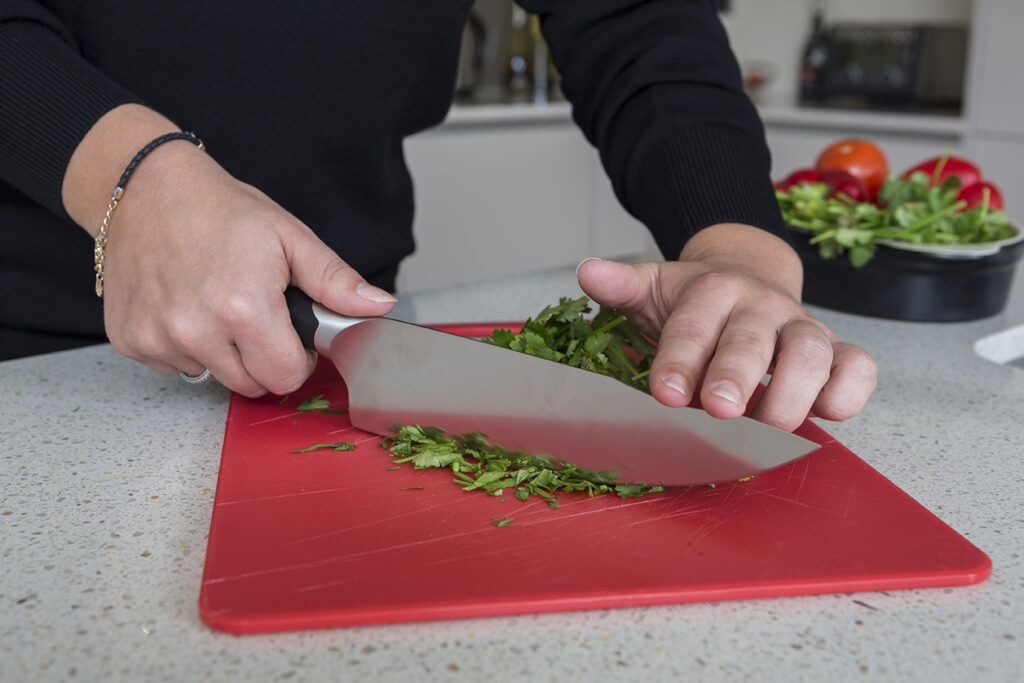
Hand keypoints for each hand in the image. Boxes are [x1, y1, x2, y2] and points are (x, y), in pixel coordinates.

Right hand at [63, 106, 394, 396]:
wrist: (144, 187)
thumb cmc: (219, 209)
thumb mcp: (289, 237)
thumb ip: (335, 281)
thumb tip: (378, 307)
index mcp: (243, 307)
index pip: (286, 377)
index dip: (298, 358)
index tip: (291, 333)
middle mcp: (196, 330)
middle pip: (251, 386)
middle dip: (263, 359)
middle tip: (255, 314)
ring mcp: (158, 338)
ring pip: (213, 378)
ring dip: (223, 353)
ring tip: (217, 304)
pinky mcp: (130, 340)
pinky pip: (176, 366)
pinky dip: (185, 346)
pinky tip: (184, 305)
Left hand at [576, 224, 876, 430]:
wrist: (747, 278)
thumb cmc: (696, 302)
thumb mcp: (653, 289)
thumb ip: (622, 286)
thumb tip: (588, 272)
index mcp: (713, 290)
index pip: (694, 326)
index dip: (680, 361)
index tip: (666, 395)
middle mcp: (761, 306)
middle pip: (755, 339)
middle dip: (738, 375)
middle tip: (721, 411)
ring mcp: (802, 327)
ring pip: (812, 352)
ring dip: (792, 392)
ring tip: (767, 426)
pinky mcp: (836, 351)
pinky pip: (858, 367)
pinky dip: (849, 392)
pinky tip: (826, 413)